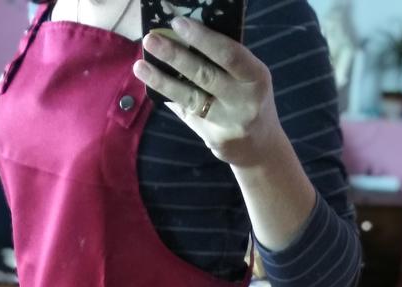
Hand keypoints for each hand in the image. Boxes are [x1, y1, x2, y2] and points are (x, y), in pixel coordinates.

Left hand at [133, 16, 282, 167]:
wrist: (261, 147)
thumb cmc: (251, 99)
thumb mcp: (249, 77)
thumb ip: (225, 62)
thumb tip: (184, 37)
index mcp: (256, 77)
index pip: (228, 54)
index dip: (202, 39)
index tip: (178, 24)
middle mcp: (244, 102)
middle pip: (205, 76)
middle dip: (175, 56)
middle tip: (151, 40)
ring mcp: (228, 123)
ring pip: (191, 98)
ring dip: (162, 81)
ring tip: (140, 66)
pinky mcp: (213, 138)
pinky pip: (187, 113)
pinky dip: (170, 97)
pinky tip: (153, 85)